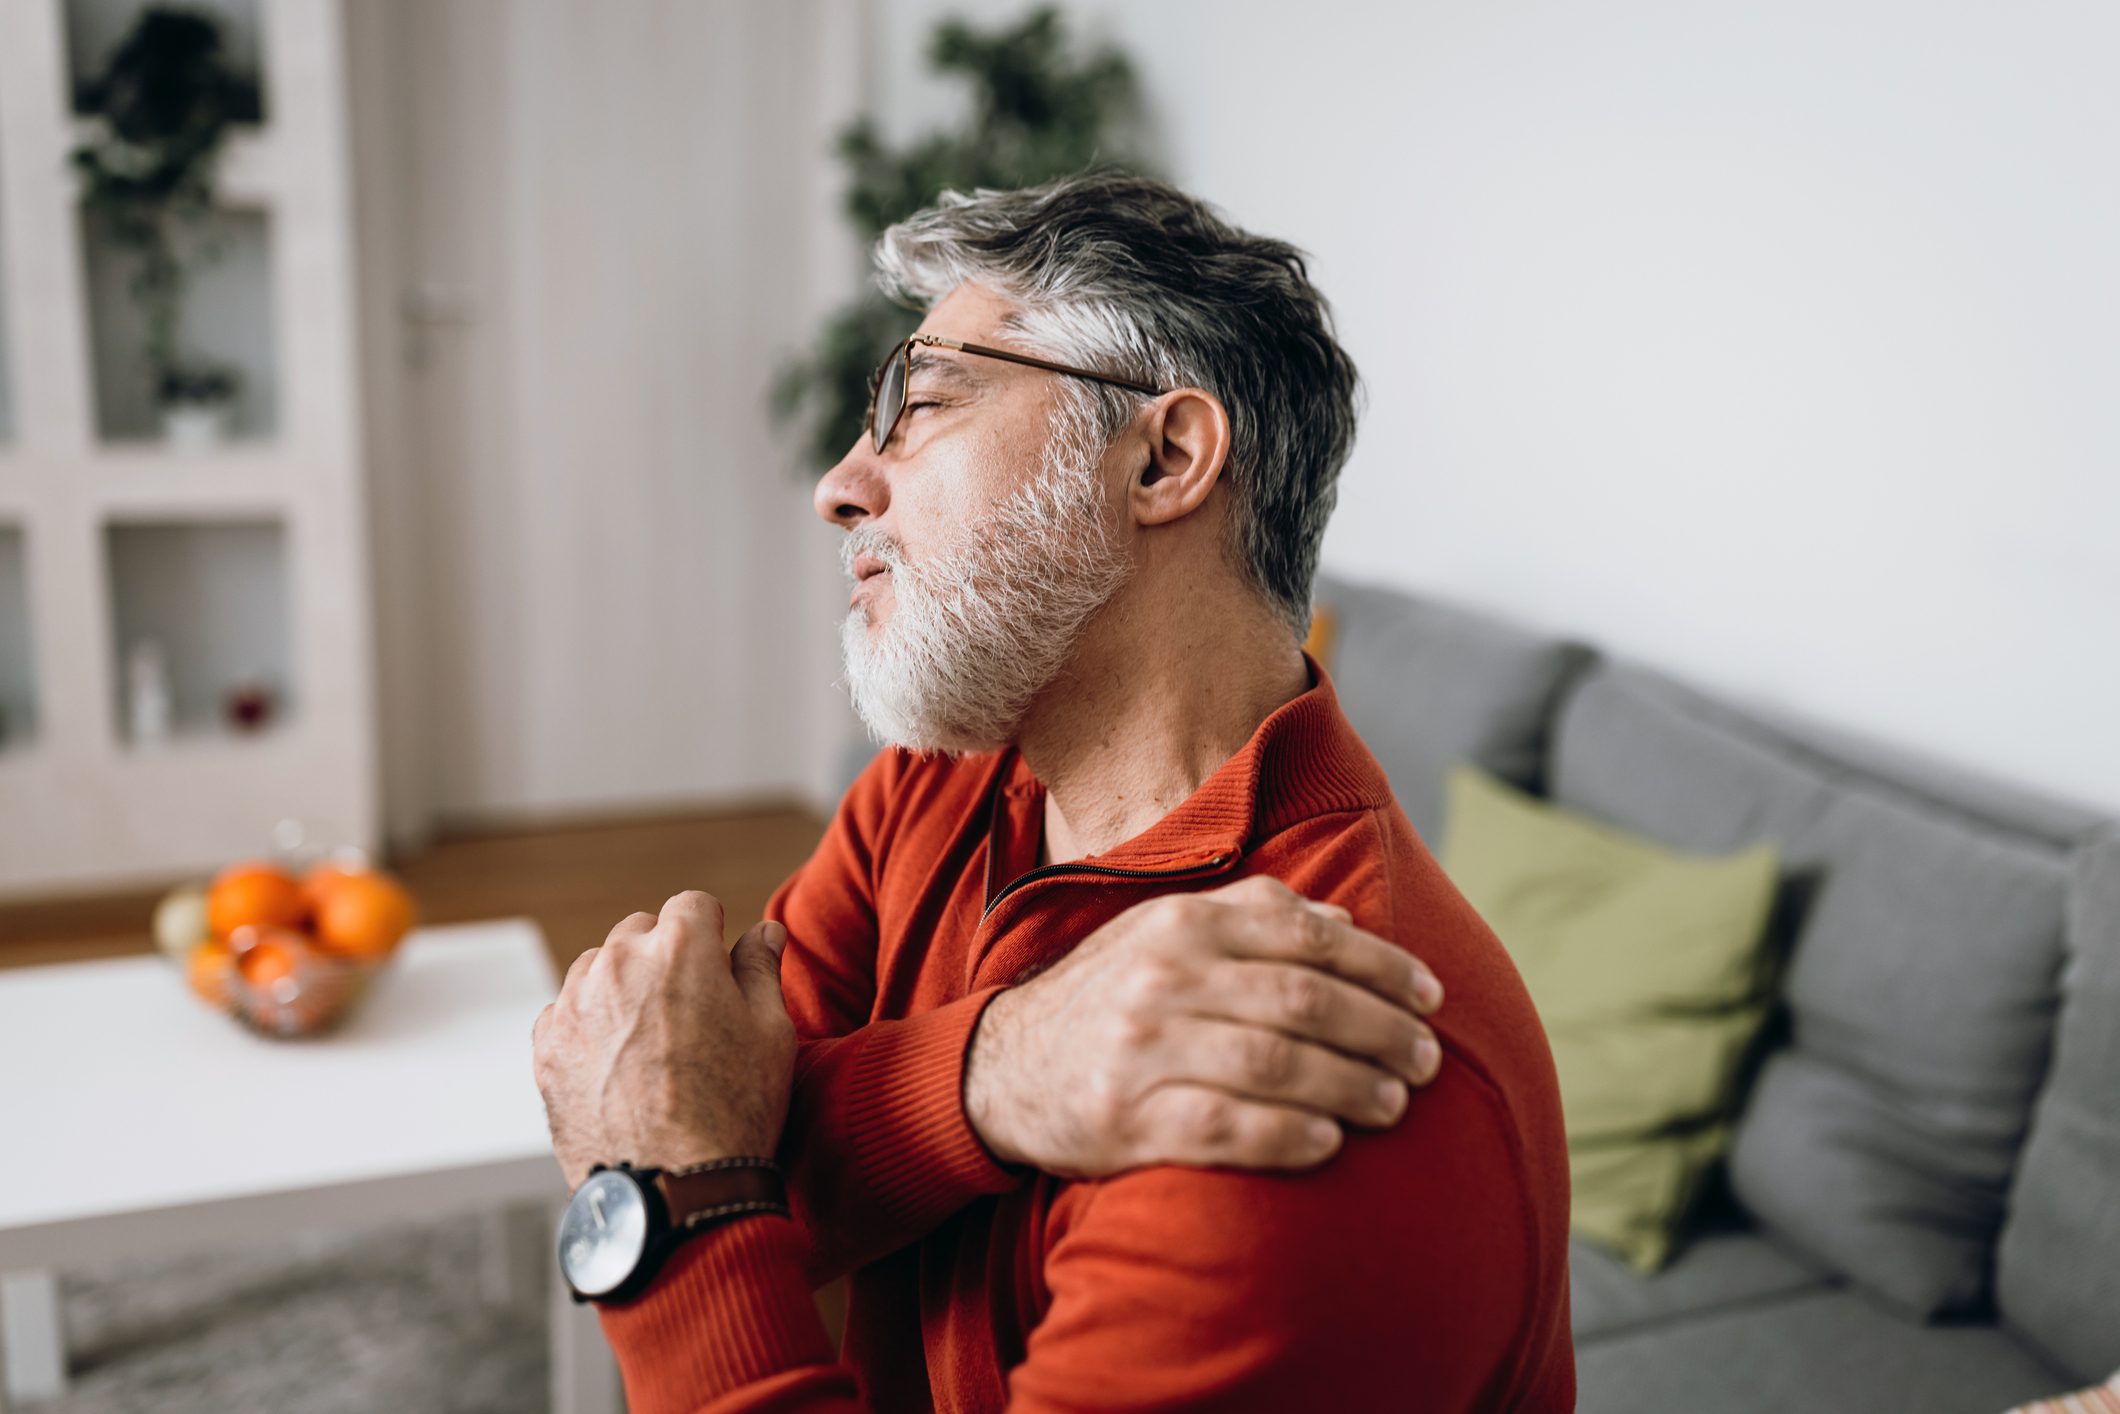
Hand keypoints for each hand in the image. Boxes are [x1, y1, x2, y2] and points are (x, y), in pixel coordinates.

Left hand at [531, 891, 795, 1191]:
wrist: (672, 1190)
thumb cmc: (734, 1110)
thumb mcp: (771, 1033)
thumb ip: (761, 969)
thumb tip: (765, 931)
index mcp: (679, 947)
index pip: (694, 906)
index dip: (712, 936)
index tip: (717, 971)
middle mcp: (618, 962)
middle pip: (640, 931)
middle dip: (663, 957)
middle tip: (689, 1013)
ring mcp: (574, 1004)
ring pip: (598, 969)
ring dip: (622, 989)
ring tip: (652, 1045)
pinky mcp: (546, 1046)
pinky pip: (567, 1013)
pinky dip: (589, 1027)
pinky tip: (618, 1067)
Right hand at [964, 874, 1444, 1176]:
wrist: (1004, 1067)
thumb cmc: (1110, 997)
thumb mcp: (1167, 934)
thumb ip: (1253, 918)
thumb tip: (1344, 923)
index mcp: (1183, 923)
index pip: (1308, 939)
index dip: (1383, 969)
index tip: (1432, 996)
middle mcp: (1163, 978)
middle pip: (1304, 1002)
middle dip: (1381, 1031)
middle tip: (1427, 1060)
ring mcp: (1142, 1049)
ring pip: (1274, 1064)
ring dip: (1350, 1086)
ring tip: (1393, 1103)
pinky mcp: (1126, 1118)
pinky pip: (1226, 1128)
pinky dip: (1287, 1135)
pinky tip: (1329, 1143)